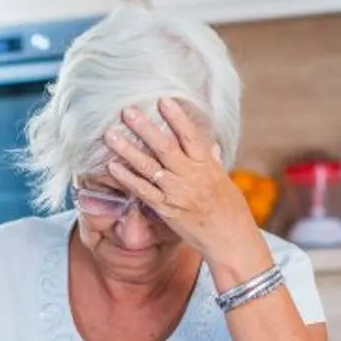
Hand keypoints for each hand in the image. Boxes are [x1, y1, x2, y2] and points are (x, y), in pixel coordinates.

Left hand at [103, 98, 270, 274]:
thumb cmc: (229, 209)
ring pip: (149, 167)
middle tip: (127, 111)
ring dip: (128, 150)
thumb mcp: (223, 180)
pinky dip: (127, 178)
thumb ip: (212, 162)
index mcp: (207, 166)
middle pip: (165, 148)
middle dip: (145, 128)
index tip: (163, 100)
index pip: (191, 136)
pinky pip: (143, 191)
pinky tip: (112, 166)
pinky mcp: (166, 209)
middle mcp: (191, 177)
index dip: (177, 118)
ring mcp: (177, 193)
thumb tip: (210, 145)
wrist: (230, 239)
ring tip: (110, 135)